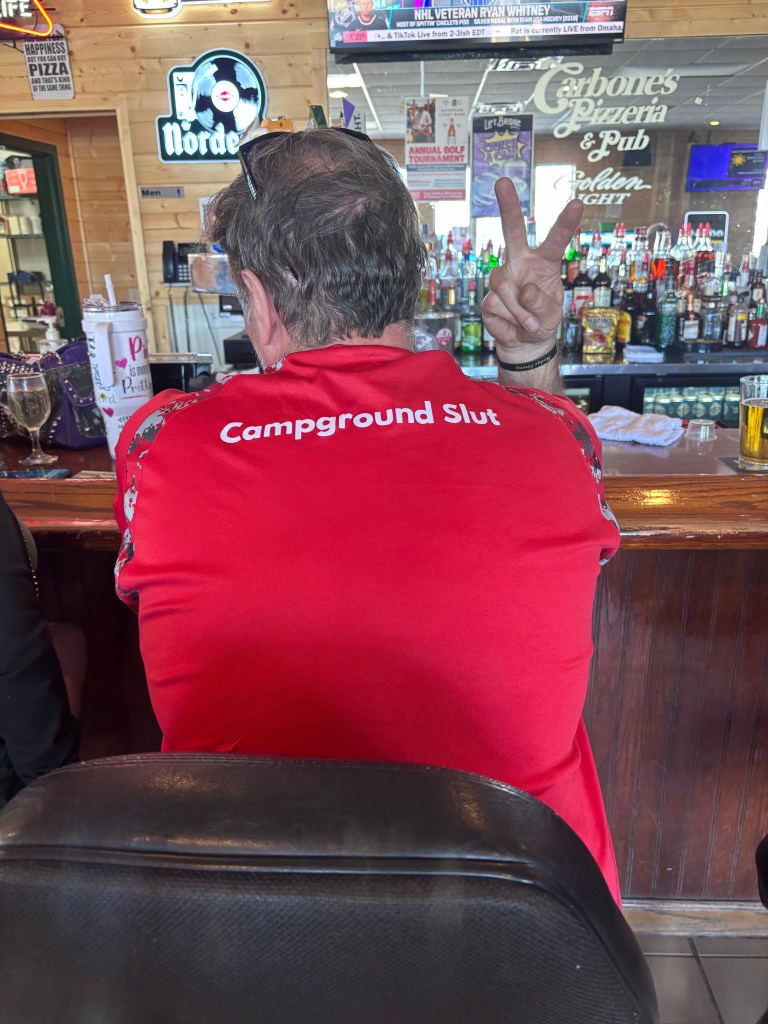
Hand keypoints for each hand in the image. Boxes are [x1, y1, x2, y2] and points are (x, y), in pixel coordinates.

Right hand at [482, 178, 582, 357]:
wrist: (523, 344)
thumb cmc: (542, 322)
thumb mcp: (553, 316)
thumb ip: (542, 303)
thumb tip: (524, 290)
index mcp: (543, 263)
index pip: (555, 240)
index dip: (565, 223)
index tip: (577, 203)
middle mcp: (520, 264)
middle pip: (512, 231)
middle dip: (507, 206)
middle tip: (501, 181)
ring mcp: (502, 279)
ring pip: (506, 287)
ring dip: (520, 311)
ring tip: (529, 324)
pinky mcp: (488, 298)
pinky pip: (497, 305)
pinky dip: (511, 320)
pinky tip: (515, 325)